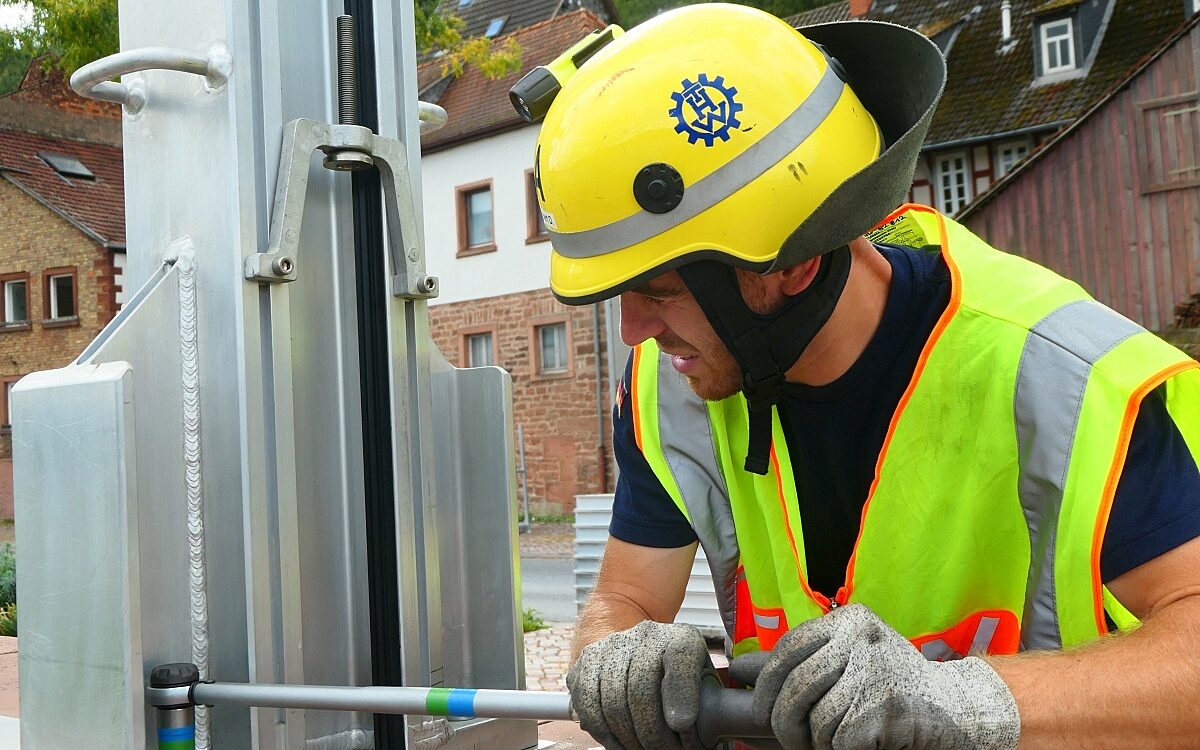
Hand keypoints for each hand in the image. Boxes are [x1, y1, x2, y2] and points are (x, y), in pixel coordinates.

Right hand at [567, 620, 711, 749]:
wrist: (638, 647)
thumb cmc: (676, 675)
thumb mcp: (701, 681)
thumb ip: (704, 698)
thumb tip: (701, 728)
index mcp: (680, 638)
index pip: (679, 656)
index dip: (680, 693)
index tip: (682, 726)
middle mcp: (644, 635)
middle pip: (641, 688)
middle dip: (653, 732)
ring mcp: (611, 647)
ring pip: (613, 700)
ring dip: (629, 737)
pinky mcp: (584, 664)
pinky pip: (589, 706)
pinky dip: (605, 733)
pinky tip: (620, 744)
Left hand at [732, 604, 1019, 749]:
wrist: (954, 708)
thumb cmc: (890, 684)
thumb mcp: (845, 659)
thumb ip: (795, 662)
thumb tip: (737, 668)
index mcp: (849, 621)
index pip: (789, 649)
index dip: (767, 684)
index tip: (762, 709)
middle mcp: (861, 639)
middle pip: (796, 685)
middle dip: (784, 720)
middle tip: (790, 738)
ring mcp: (875, 671)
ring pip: (815, 717)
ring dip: (816, 740)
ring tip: (832, 738)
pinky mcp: (885, 708)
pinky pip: (838, 738)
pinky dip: (839, 748)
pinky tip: (856, 742)